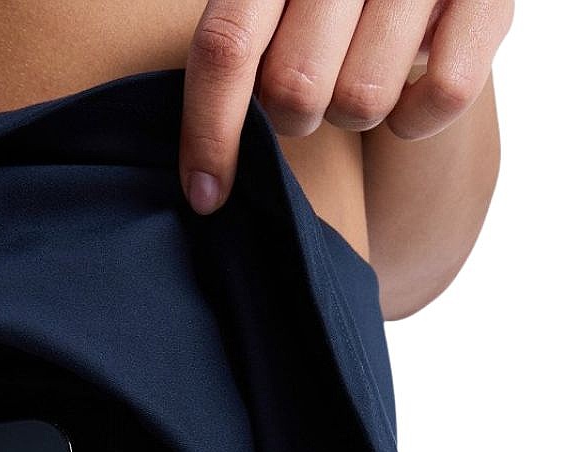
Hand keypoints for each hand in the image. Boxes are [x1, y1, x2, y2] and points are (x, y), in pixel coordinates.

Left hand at [179, 0, 513, 213]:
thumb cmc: (332, 6)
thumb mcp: (278, 10)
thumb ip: (240, 53)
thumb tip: (200, 176)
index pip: (227, 45)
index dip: (209, 130)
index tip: (205, 195)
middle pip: (294, 88)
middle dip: (296, 115)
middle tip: (313, 91)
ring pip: (362, 99)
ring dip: (356, 113)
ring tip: (364, 74)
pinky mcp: (489, 1)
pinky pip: (441, 98)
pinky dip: (417, 119)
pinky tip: (410, 94)